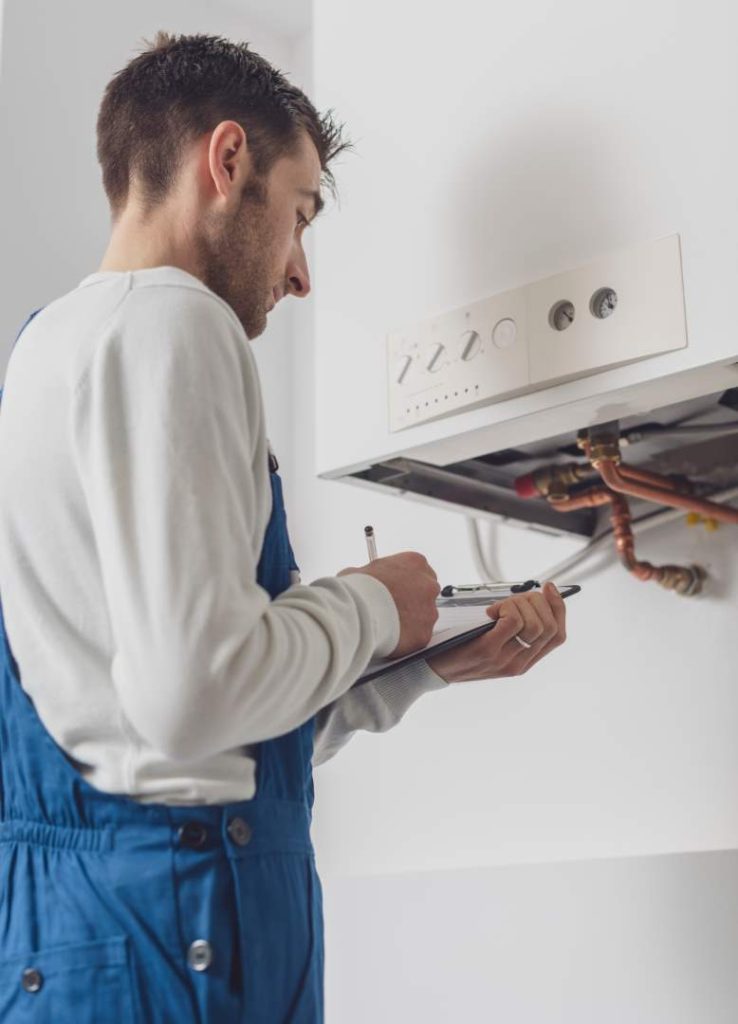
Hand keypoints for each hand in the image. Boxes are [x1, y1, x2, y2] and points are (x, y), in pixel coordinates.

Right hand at [337, 551, 439, 657]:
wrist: (360, 613)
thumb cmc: (359, 590)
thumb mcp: (359, 571)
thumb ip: (371, 574)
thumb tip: (363, 580)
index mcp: (415, 563)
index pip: (419, 571)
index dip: (405, 582)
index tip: (396, 588)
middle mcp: (428, 585)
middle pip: (426, 593)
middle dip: (412, 601)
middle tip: (393, 607)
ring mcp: (429, 610)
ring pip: (424, 617)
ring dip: (410, 620)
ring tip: (388, 624)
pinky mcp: (425, 633)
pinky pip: (418, 636)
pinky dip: (407, 639)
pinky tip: (391, 636)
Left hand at [427, 582, 566, 682]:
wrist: (430, 669)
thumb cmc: (459, 649)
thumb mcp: (492, 644)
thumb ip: (510, 630)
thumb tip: (527, 598)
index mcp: (524, 662)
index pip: (557, 635)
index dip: (558, 607)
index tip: (548, 587)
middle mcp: (518, 663)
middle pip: (548, 626)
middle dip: (536, 601)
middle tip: (514, 598)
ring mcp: (504, 659)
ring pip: (534, 623)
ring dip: (518, 604)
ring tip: (498, 606)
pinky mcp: (488, 650)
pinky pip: (512, 621)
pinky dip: (505, 608)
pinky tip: (490, 611)